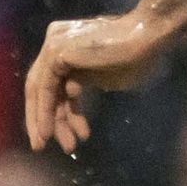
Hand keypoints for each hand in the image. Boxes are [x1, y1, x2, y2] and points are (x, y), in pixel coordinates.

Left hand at [25, 13, 176, 152]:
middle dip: (46, 120)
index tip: (57, 137)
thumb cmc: (135, 58)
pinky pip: (45, 88)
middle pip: (40, 88)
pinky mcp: (56, 51)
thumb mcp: (103, 78)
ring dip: (49, 122)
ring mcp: (53, 44)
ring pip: (40, 90)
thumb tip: (71, 94)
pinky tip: (55, 131)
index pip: (49, 83)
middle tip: (50, 147)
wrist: (146, 38)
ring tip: (67, 146)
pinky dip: (47, 111)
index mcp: (65, 46)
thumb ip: (83, 84)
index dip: (50, 112)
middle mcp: (54, 42)